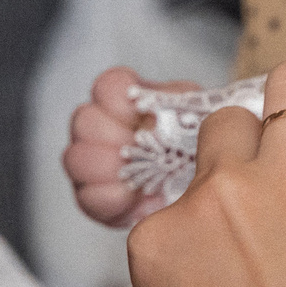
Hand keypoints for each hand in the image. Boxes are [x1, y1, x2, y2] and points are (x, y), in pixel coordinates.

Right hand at [64, 67, 197, 228]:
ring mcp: (98, 165)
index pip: (108, 86)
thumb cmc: (200, 148)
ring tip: (134, 173)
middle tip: (137, 146)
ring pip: (76, 157)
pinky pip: (86, 196)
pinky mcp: (99, 200)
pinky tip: (129, 196)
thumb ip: (196, 110)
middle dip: (110, 134)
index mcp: (132, 102)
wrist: (201, 192)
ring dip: (104, 166)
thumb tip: (209, 112)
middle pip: (85, 120)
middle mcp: (107, 129)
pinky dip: (107, 197)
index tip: (137, 111)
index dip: (116, 97)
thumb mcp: (205, 118)